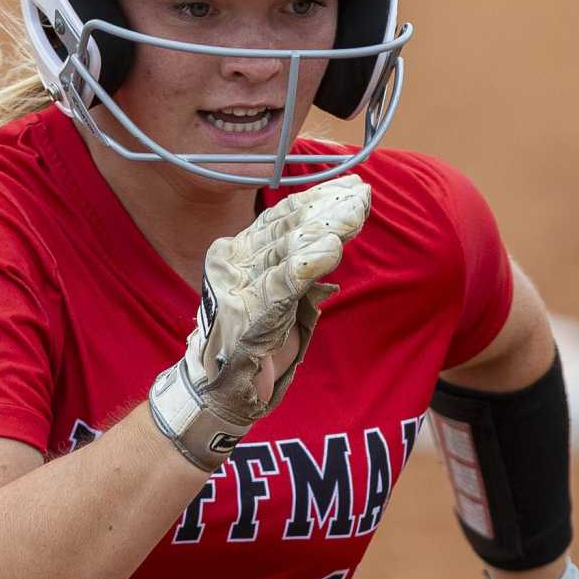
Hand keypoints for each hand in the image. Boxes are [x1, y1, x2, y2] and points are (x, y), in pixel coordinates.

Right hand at [149, 176, 370, 469]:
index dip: (319, 198)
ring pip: (287, 248)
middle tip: (361, 195)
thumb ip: (301, 271)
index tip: (353, 187)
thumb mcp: (282, 299)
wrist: (217, 390)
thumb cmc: (251, 345)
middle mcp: (235, 261)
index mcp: (241, 252)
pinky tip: (330, 250)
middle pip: (287, 226)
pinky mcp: (246, 313)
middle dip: (328, 208)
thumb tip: (335, 241)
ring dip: (324, 229)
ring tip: (354, 214)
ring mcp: (237, 286)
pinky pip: (281, 284)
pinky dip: (307, 265)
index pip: (283, 216)